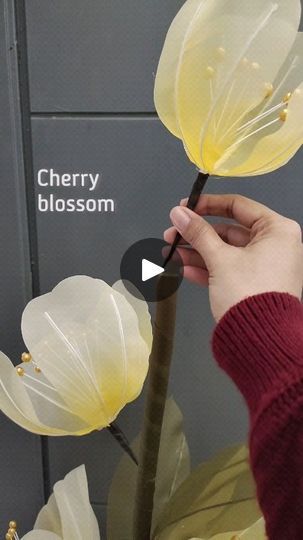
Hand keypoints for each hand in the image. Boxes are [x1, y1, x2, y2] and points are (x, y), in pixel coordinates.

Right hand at [164, 194, 302, 321]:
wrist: (260, 341)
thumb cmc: (250, 294)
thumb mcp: (219, 259)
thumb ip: (198, 233)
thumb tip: (179, 214)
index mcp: (277, 230)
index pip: (238, 206)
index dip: (208, 204)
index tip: (185, 207)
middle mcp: (275, 245)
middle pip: (229, 231)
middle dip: (196, 234)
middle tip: (172, 234)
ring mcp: (265, 266)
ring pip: (226, 252)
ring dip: (197, 252)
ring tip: (171, 253)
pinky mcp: (255, 285)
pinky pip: (229, 270)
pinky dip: (207, 269)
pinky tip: (184, 269)